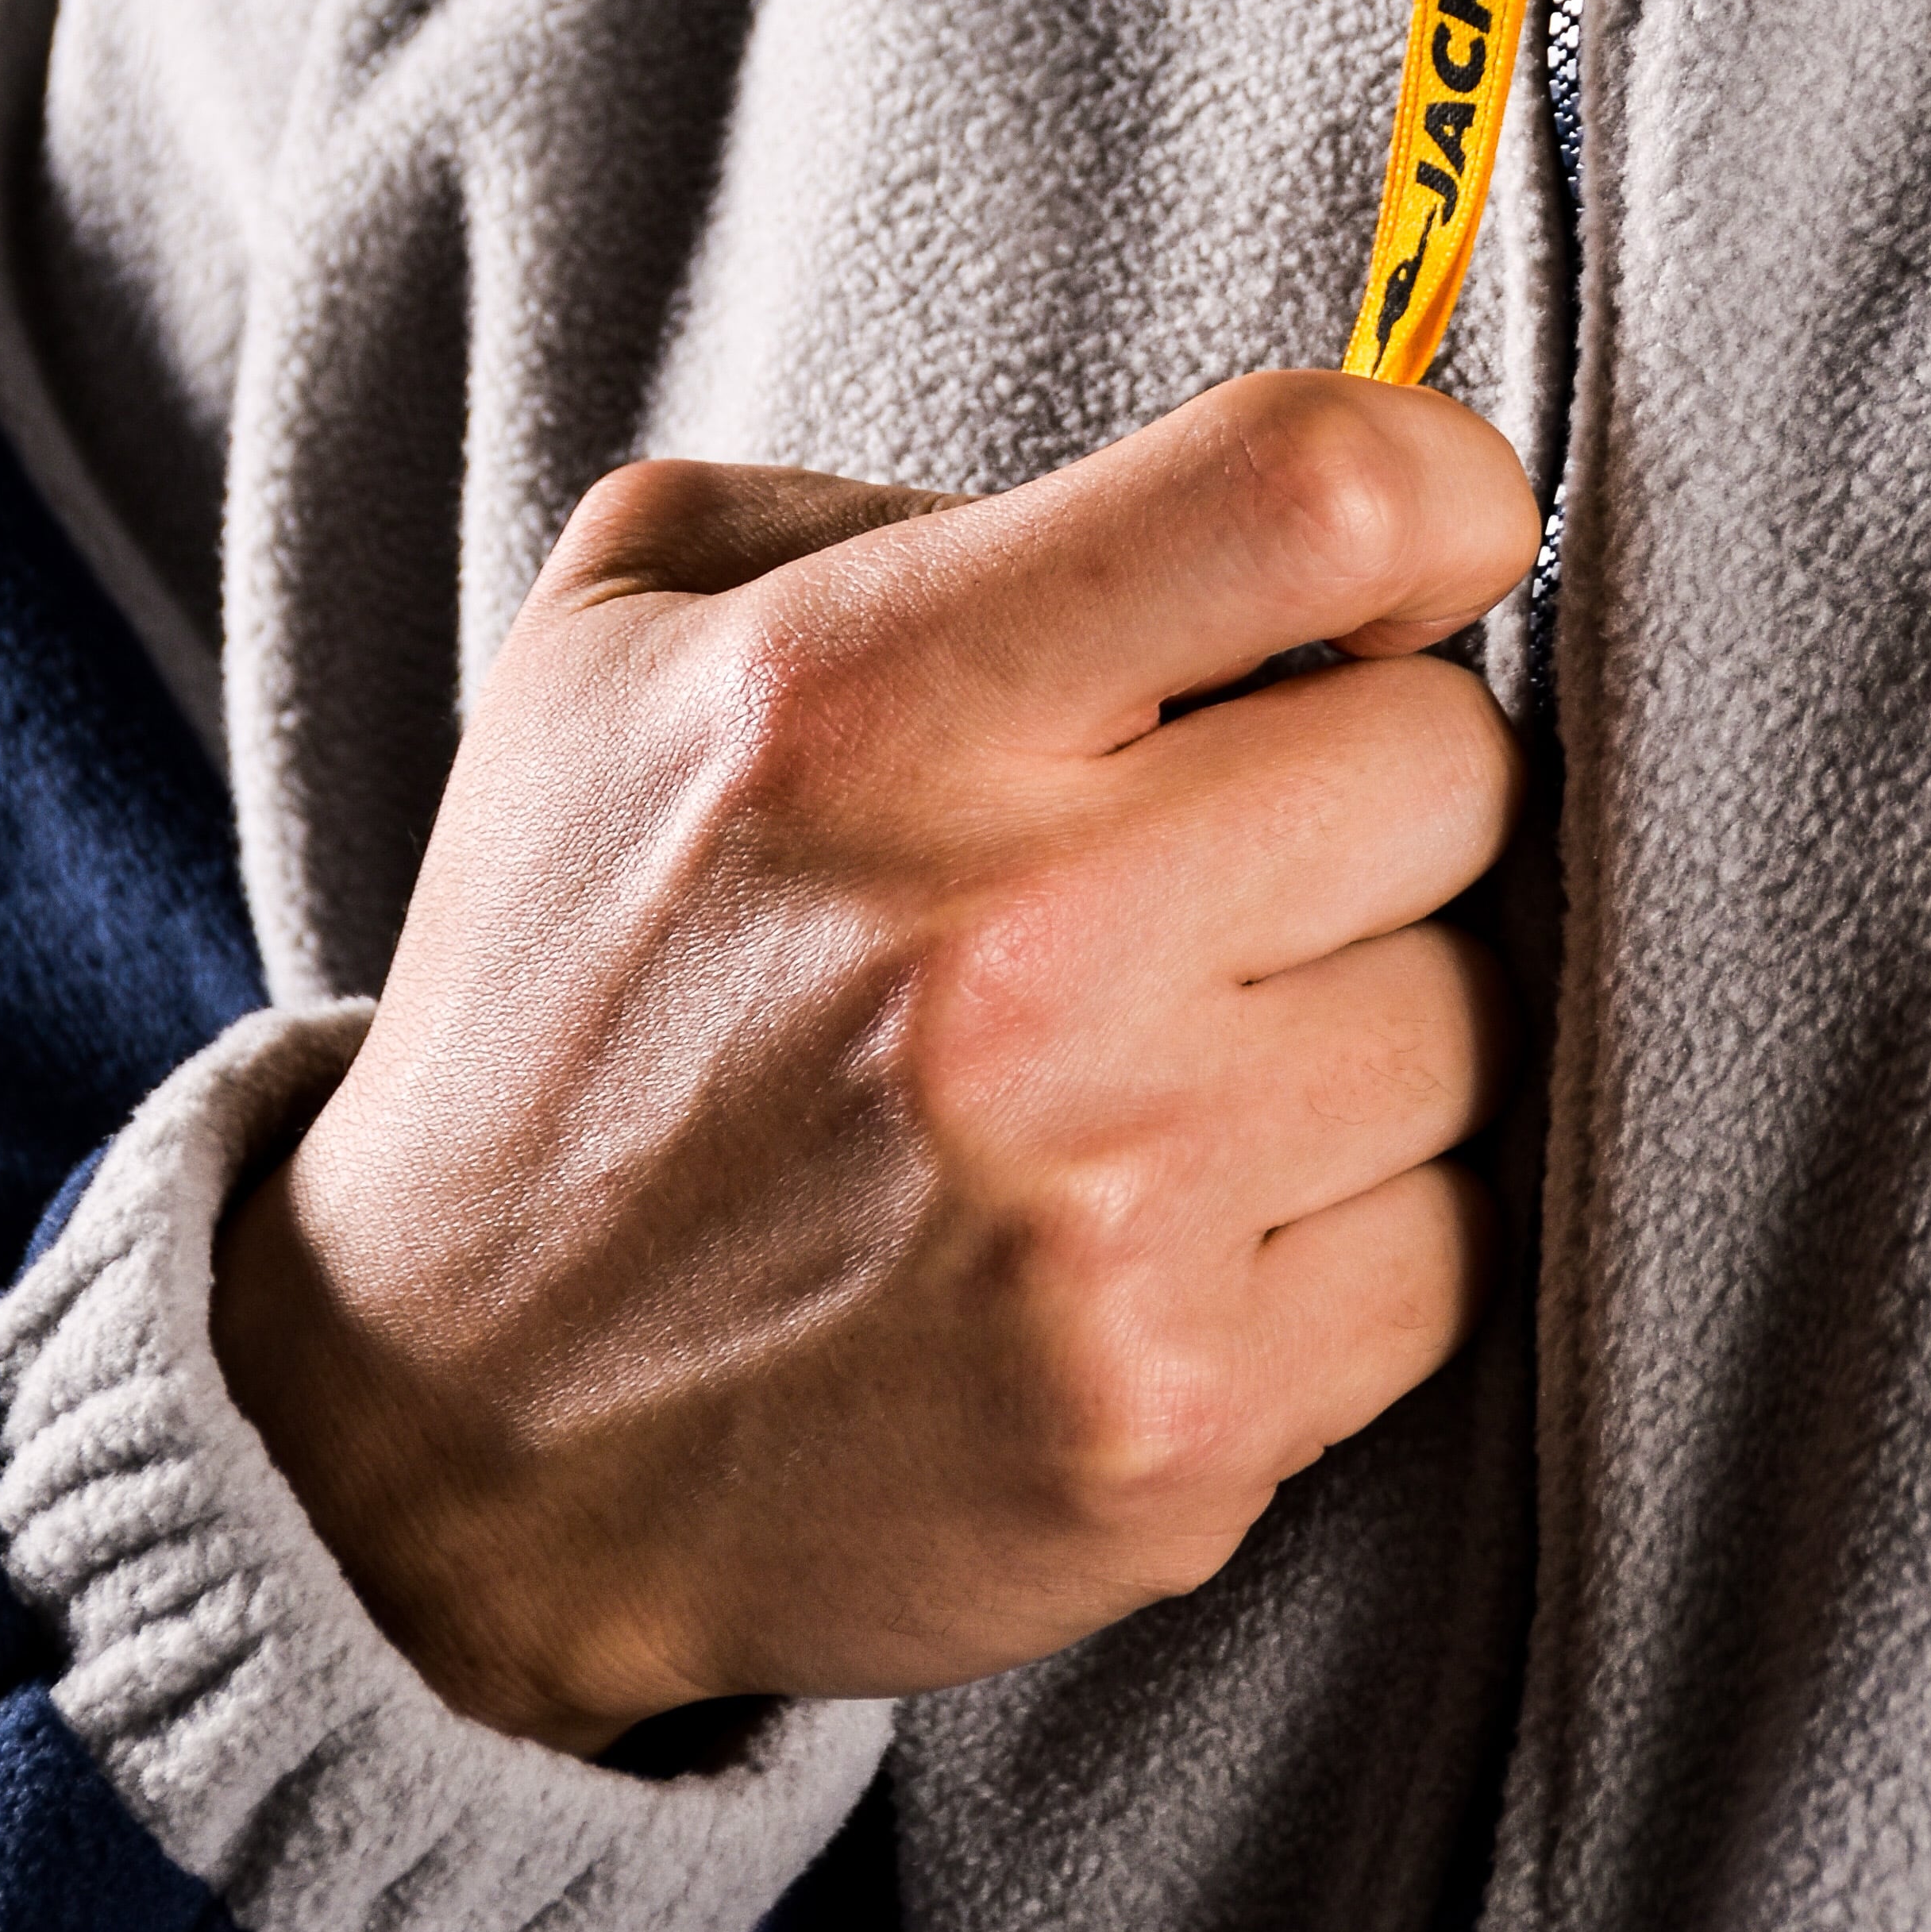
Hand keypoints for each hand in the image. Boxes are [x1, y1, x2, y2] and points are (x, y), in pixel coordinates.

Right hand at [209, 373, 1537, 1753]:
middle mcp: (1011, 950)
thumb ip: (919, 508)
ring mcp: (1108, 1206)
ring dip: (1365, 1016)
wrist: (453, 1440)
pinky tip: (1178, 1222)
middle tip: (1215, 850)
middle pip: (1455, 766)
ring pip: (1476, 1013)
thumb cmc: (582, 992)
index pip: (1319, 495)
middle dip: (1367, 785)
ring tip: (1168, 1052)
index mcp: (871, 701)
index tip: (1410, 557)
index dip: (1439, 491)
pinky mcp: (1181, 1424)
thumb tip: (1240, 529)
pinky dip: (1354, 1229)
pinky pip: (1453, 1245)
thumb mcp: (636, 638)